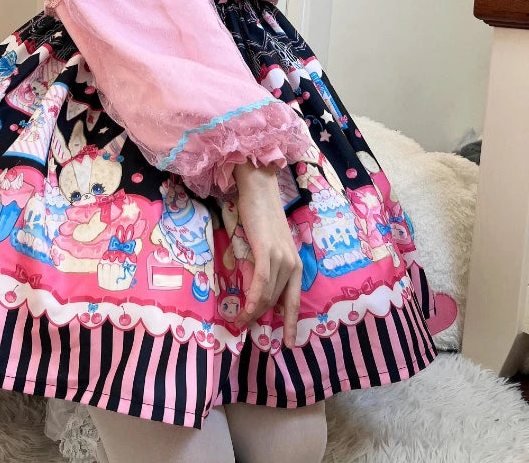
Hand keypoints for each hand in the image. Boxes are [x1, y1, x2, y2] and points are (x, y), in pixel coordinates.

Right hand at [233, 160, 301, 347]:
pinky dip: (252, 298)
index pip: (294, 301)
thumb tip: (256, 289)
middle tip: (244, 326)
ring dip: (253, 311)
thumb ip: (268, 267)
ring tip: (240, 320)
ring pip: (267, 295)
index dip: (291, 324)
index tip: (287, 344)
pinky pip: (260, 283)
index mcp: (296, 265)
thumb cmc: (261, 216)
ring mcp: (281, 258)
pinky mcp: (267, 251)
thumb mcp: (269, 246)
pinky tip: (245, 309)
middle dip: (261, 318)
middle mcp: (292, 264)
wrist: (259, 191)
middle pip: (276, 301)